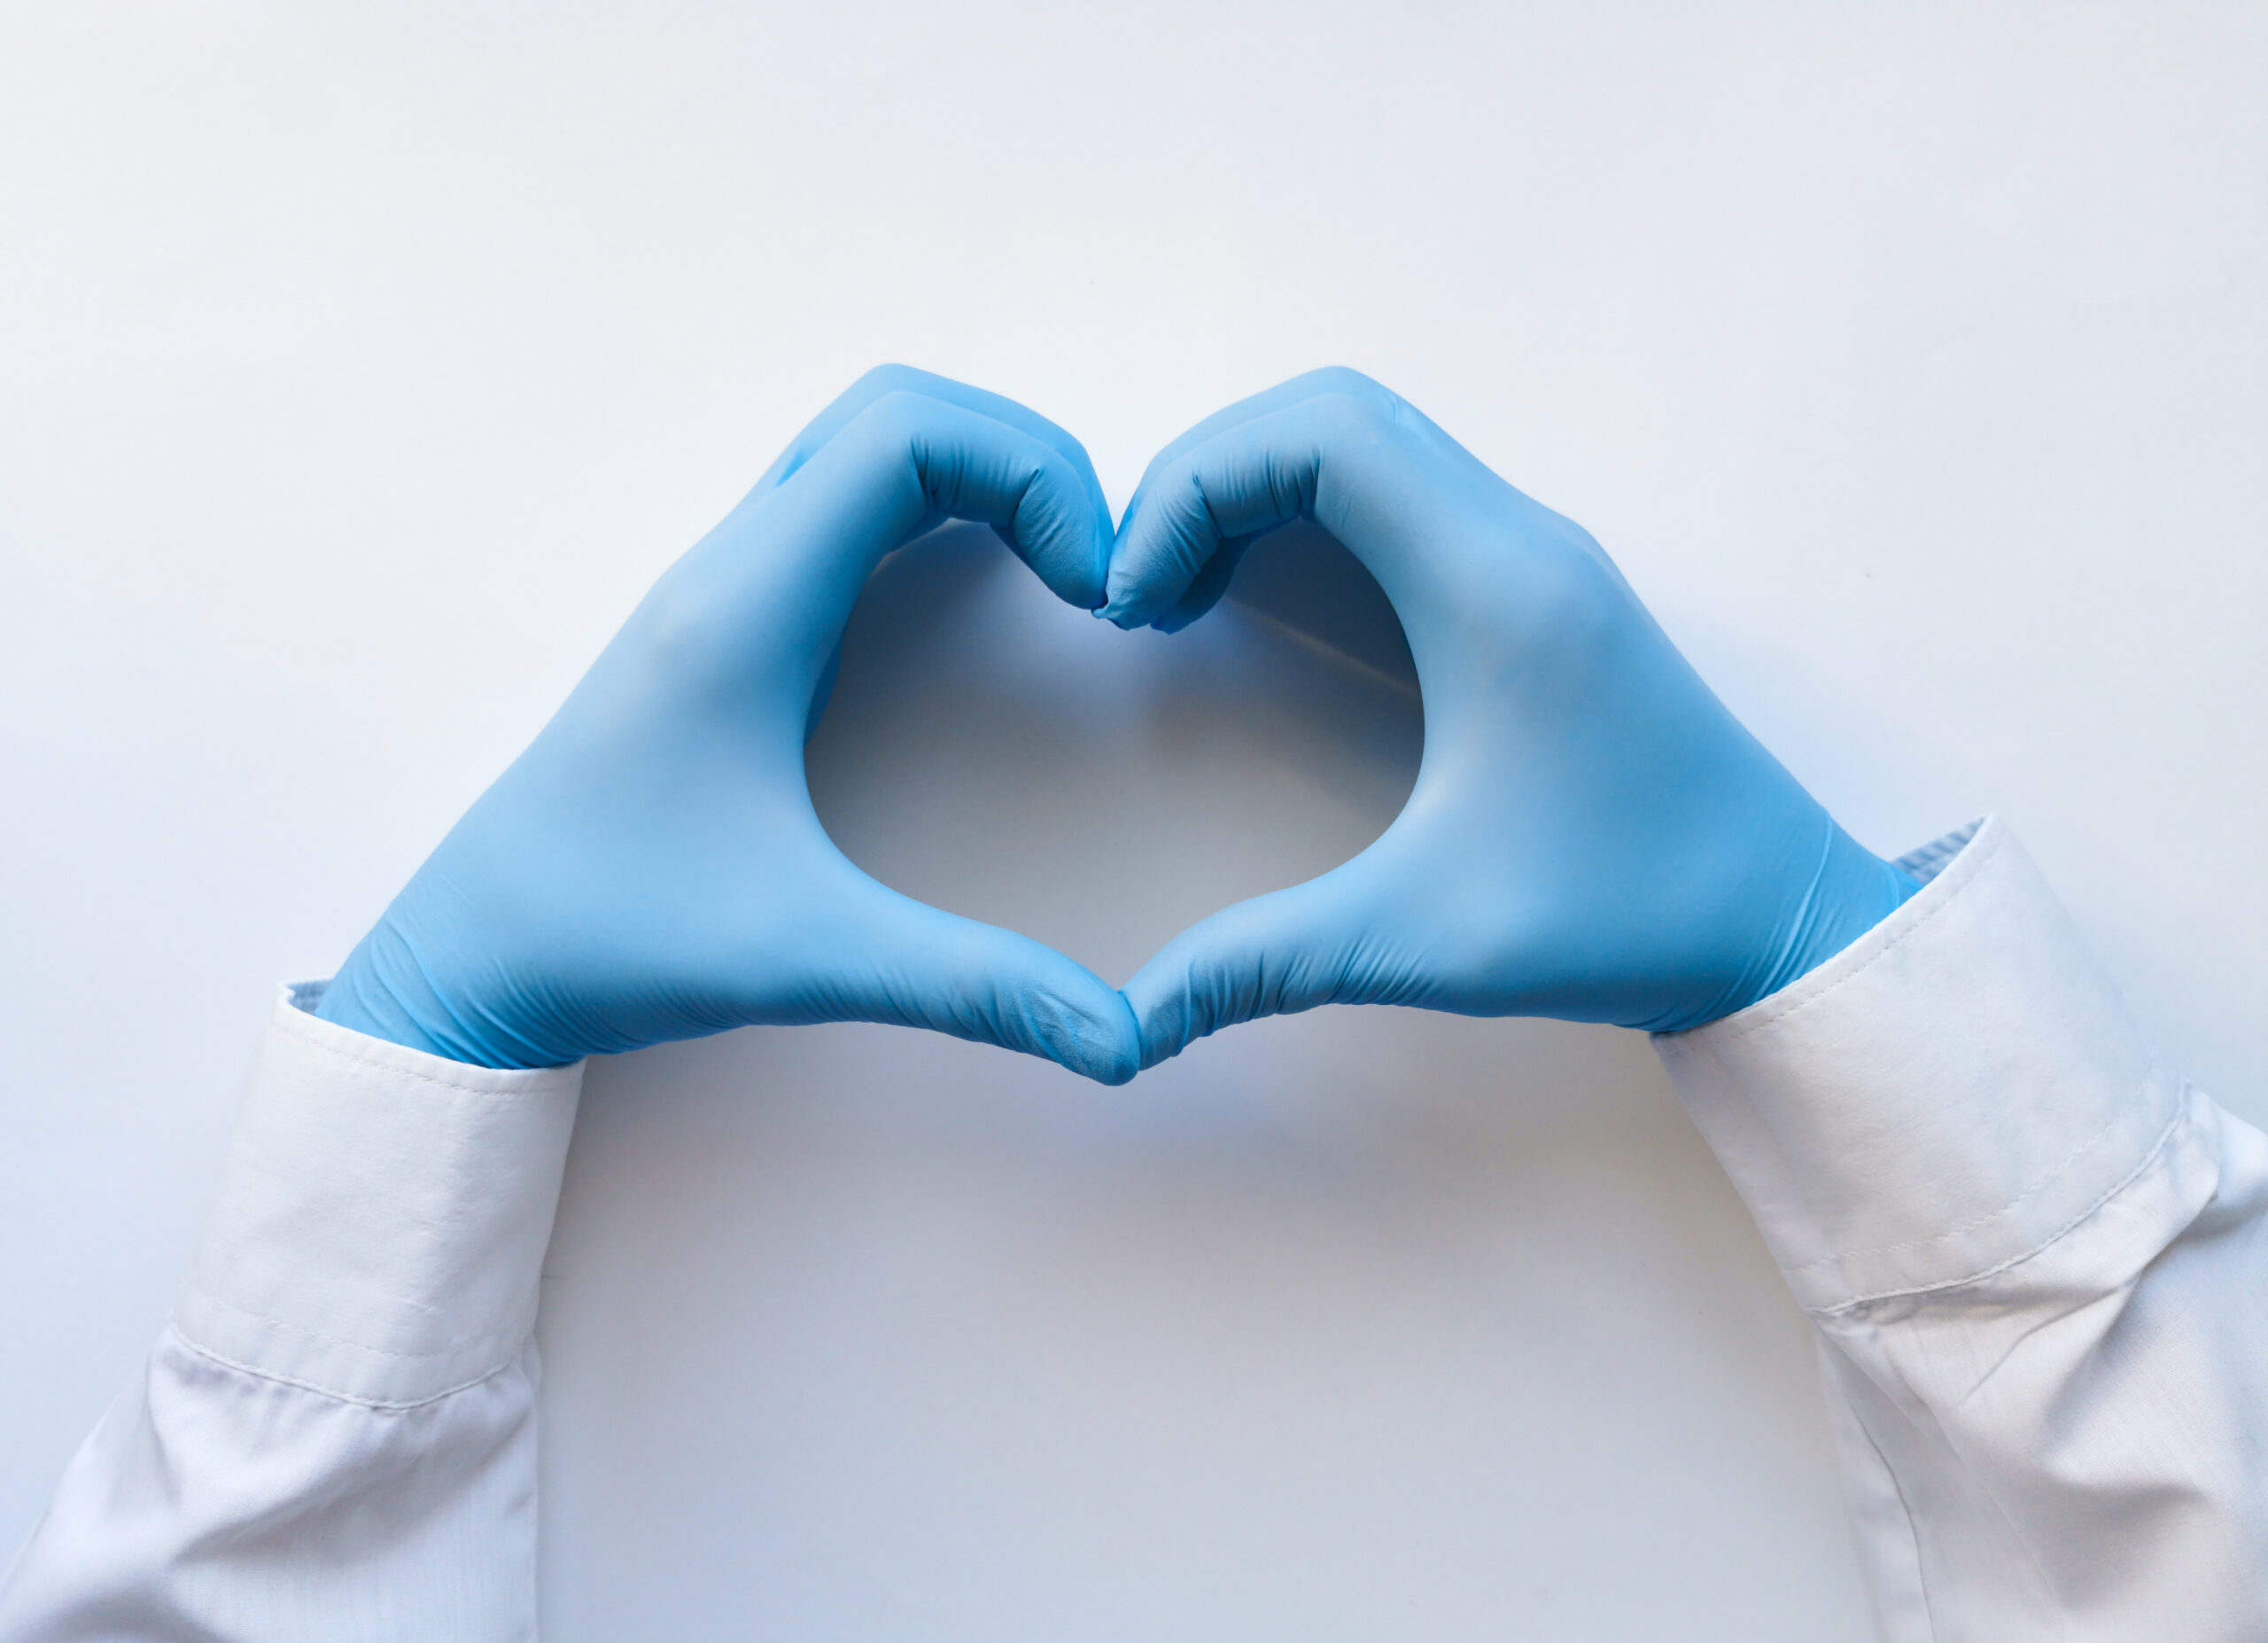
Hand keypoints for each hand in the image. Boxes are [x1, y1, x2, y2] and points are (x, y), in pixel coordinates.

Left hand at [318, 366, 1139, 1083]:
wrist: (469, 958)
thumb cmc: (606, 937)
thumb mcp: (800, 960)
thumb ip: (969, 987)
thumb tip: (1120, 1042)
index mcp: (748, 607)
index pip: (908, 435)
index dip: (1035, 475)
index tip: (1095, 589)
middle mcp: (732, 567)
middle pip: (896, 411)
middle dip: (1025, 457)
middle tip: (1095, 568)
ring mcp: (722, 587)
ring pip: (864, 447)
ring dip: (979, 476)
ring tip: (1060, 571)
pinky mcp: (725, 627)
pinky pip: (842, 508)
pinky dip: (934, 511)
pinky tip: (980, 598)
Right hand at [1103, 368, 1915, 1065]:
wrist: (1780, 922)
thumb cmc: (1630, 916)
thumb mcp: (1428, 940)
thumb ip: (1265, 964)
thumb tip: (1128, 1024)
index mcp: (1492, 588)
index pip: (1318, 434)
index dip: (1191, 487)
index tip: (1133, 602)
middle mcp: (1519, 537)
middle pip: (1330, 411)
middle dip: (1204, 476)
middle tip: (1141, 592)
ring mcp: (1536, 551)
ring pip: (1367, 439)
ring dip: (1254, 490)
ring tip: (1182, 597)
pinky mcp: (1540, 584)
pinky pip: (1403, 490)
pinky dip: (1309, 513)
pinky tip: (1268, 607)